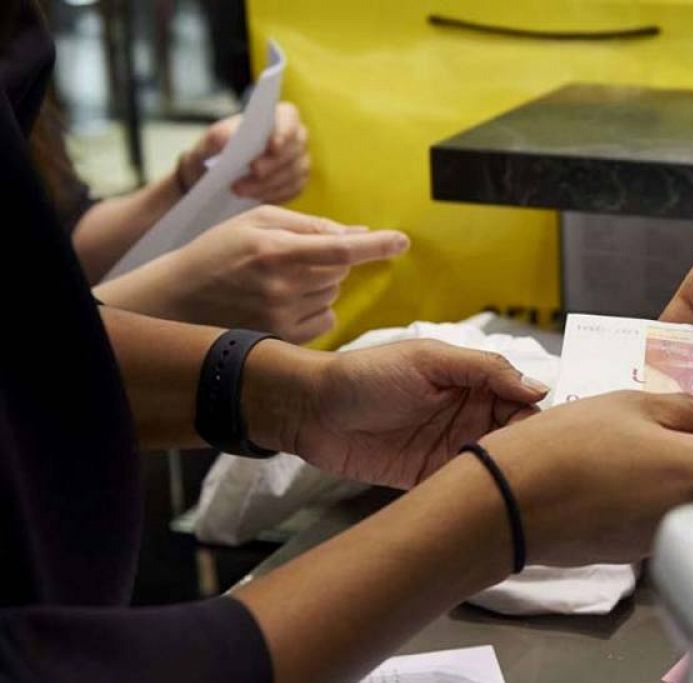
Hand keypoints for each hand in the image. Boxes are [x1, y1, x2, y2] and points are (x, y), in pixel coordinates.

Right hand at [163, 205, 406, 341]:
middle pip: (341, 270)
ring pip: (333, 293)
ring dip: (319, 283)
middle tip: (292, 258)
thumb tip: (359, 234)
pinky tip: (282, 301)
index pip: (340, 249)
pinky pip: (326, 317)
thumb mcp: (257, 222)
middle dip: (329, 260)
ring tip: (278, 281)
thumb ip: (311, 225)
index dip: (376, 245)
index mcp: (276, 250)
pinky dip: (314, 307)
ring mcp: (283, 316)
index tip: (402, 241)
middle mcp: (282, 286)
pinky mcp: (284, 338)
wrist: (178, 299)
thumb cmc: (220, 251)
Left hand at [178, 102, 309, 202]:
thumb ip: (217, 136)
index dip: (285, 131)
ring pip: (293, 173)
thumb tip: (226, 137)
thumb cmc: (216, 152)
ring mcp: (299, 161)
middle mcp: (295, 137)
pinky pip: (292, 190)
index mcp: (276, 117)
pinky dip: (271, 194)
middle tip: (254, 171)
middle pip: (293, 149)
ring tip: (241, 189)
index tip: (273, 145)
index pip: (289, 118)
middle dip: (273, 163)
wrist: (215, 175)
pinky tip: (252, 197)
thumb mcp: (209, 142)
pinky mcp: (297, 183)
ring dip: (267, 183)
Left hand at [245, 339, 547, 487]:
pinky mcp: (432, 478)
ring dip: (507, 474)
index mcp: (474, 383)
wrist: (311, 412)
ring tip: (521, 486)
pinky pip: (466, 488)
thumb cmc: (365, 375)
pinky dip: (480, 494)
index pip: (523, 400)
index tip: (549, 434)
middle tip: (537, 465)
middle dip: (529, 450)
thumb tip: (538, 387)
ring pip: (496, 464)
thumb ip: (484, 370)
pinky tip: (492, 500)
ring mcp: (452, 448)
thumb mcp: (428, 360)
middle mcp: (469, 416)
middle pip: (516, 435)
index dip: (537, 416)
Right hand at [477, 391, 692, 565]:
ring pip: (688, 500)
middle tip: (662, 426)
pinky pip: (657, 519)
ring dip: (674, 476)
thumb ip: (687, 407)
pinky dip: (647, 500)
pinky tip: (611, 479)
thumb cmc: (567, 446)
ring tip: (629, 450)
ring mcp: (663, 537)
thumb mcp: (632, 405)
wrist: (509, 502)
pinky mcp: (633, 552)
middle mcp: (692, 511)